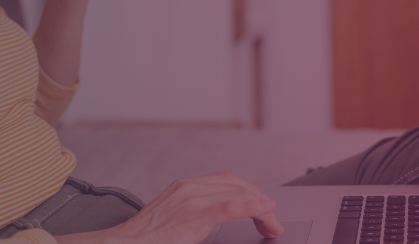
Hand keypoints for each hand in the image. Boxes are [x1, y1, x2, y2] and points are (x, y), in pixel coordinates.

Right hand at [56, 172, 282, 243]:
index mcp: (184, 186)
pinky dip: (252, 208)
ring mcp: (191, 199)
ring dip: (262, 208)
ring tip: (273, 224)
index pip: (227, 181)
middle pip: (236, 186)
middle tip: (273, 221)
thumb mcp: (172, 218)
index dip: (249, 191)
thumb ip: (193, 214)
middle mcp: (189, 187)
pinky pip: (231, 207)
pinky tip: (265, 212)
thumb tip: (213, 221)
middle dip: (259, 200)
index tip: (262, 206)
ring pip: (238, 194)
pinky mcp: (194, 216)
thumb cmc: (146, 238)